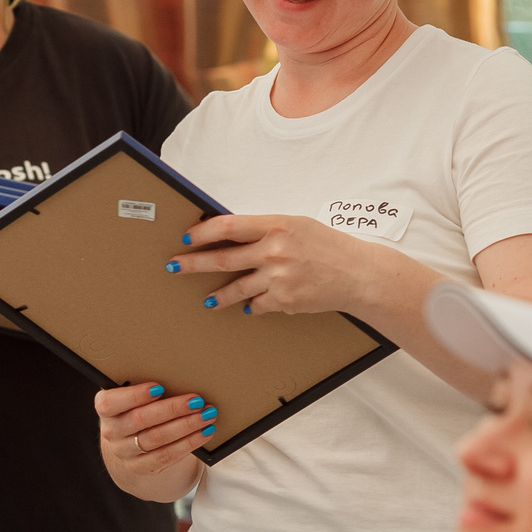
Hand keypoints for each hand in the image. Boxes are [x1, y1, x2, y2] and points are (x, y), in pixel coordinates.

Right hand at [93, 382, 215, 499]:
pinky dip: (188, 443)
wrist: (131, 443)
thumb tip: (178, 375)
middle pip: (140, 419)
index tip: (159, 387)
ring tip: (206, 415)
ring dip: (186, 426)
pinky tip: (204, 433)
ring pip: (157, 438)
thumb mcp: (134, 397)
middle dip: (172, 409)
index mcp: (107, 408)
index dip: (134, 395)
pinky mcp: (142, 467)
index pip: (111, 402)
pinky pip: (167, 456)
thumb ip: (146, 387)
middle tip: (196, 401)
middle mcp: (112, 431)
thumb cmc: (138, 408)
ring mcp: (126, 452)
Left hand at [168, 214, 382, 316]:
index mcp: (276, 225)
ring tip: (207, 300)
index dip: (203, 232)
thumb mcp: (297, 226)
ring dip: (217, 295)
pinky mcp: (284, 299)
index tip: (187, 237)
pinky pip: (256, 304)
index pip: (229, 226)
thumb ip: (265, 230)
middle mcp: (274, 250)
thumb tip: (231, 235)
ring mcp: (278, 277)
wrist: (357, 274)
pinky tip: (246, 306)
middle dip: (193, 263)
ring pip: (235, 288)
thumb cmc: (328, 246)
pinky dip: (251, 305)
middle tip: (174, 267)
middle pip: (223, 258)